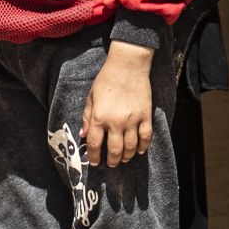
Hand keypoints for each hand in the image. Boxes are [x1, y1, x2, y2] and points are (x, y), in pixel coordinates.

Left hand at [81, 41, 154, 166]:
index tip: (94, 163)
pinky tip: (139, 150)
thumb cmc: (106, 79)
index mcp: (99, 117)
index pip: (95, 145)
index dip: (94, 157)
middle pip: (114, 150)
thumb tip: (83, 135)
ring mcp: (132, 120)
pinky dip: (143, 147)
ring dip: (126, 157)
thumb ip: (87, 117)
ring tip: (123, 159)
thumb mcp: (91, 97)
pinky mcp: (145, 115)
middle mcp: (115, 122)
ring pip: (130, 147)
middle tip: (111, 164)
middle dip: (112, 161)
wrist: (128, 65)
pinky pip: (146, 137)